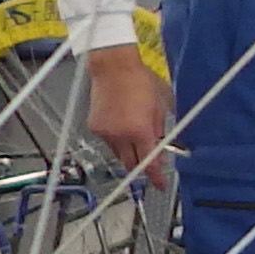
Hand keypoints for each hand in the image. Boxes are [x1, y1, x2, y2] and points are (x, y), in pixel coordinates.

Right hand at [84, 45, 172, 185]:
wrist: (114, 68)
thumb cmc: (142, 82)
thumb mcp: (160, 107)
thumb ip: (160, 130)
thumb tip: (161, 147)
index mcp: (140, 131)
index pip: (149, 163)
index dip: (156, 177)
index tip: (161, 185)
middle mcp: (120, 135)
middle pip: (130, 164)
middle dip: (141, 167)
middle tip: (150, 166)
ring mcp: (105, 133)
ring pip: (118, 154)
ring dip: (129, 152)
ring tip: (136, 137)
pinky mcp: (94, 127)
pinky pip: (108, 142)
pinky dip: (117, 140)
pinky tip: (121, 126)